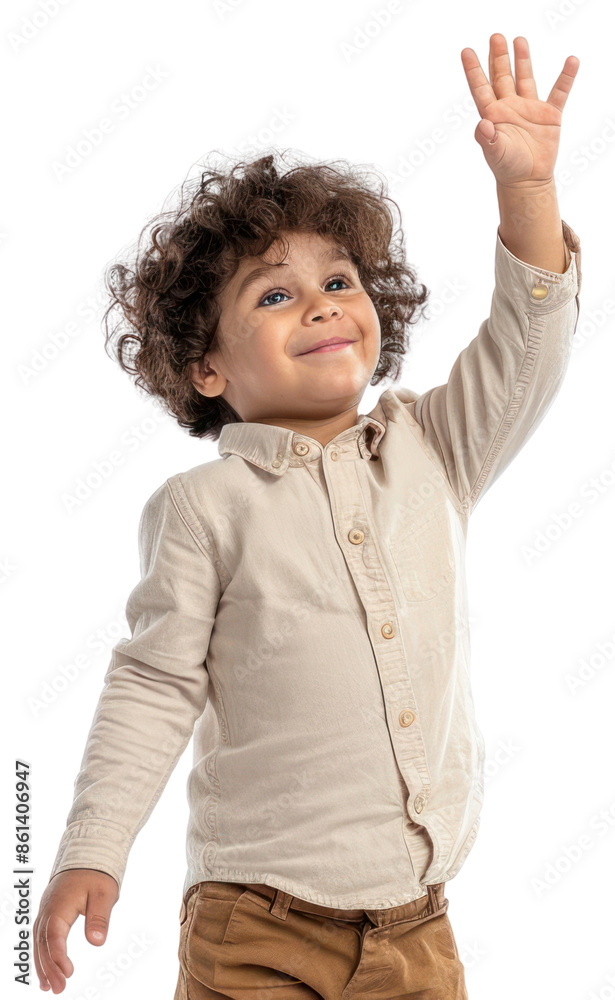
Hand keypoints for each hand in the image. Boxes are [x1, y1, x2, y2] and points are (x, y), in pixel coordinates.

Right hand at [33, 869, 118, 993]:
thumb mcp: (105, 893)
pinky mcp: (49, 911)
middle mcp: (48, 908)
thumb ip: (99, 918)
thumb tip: (96, 943)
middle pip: (44, 942)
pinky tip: (46, 968)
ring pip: (39, 941)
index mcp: (60, 904)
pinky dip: (42, 952)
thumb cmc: (98, 873)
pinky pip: (41, 935)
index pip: (54, 935)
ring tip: (48, 987)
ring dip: (42, 964)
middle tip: (58, 989)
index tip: (69, 973)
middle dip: (49, 968)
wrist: (88, 852)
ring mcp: (46, 909)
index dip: (58, 956)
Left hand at [460, 33, 579, 187]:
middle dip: (498, 57)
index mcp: (493, 114)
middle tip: (495, 36)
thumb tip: (482, 125)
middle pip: (502, 76)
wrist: (528, 181)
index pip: (481, 87)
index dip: (473, 70)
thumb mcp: (495, 154)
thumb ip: (488, 140)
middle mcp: (510, 107)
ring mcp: (529, 109)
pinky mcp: (549, 115)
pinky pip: (559, 92)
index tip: (466, 51)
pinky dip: (566, 77)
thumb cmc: (508, 169)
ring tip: (518, 39)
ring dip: (522, 59)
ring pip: (525, 78)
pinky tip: (571, 61)